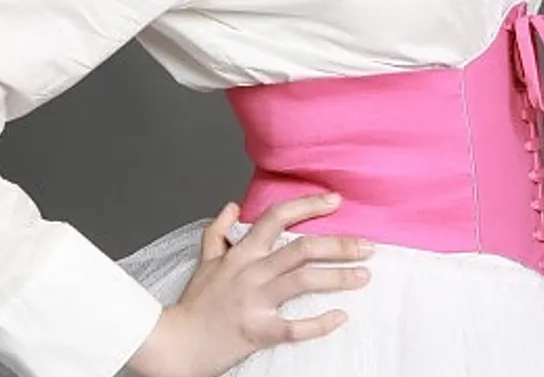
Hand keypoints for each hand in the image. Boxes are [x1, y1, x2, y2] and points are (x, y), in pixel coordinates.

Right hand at [127, 192, 373, 376]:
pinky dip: (320, 322)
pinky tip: (340, 317)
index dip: (307, 205)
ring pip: (302, 281)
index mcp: (241, 253)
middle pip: (301, 249)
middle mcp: (250, 272)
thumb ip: (218, 232)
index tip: (334, 200)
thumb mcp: (204, 261)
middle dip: (338, 244)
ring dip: (338, 277)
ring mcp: (254, 301)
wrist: (176, 343)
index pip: (276, 217)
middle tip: (368, 244)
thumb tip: (231, 205)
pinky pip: (294, 327)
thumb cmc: (194, 304)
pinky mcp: (258, 330)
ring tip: (363, 275)